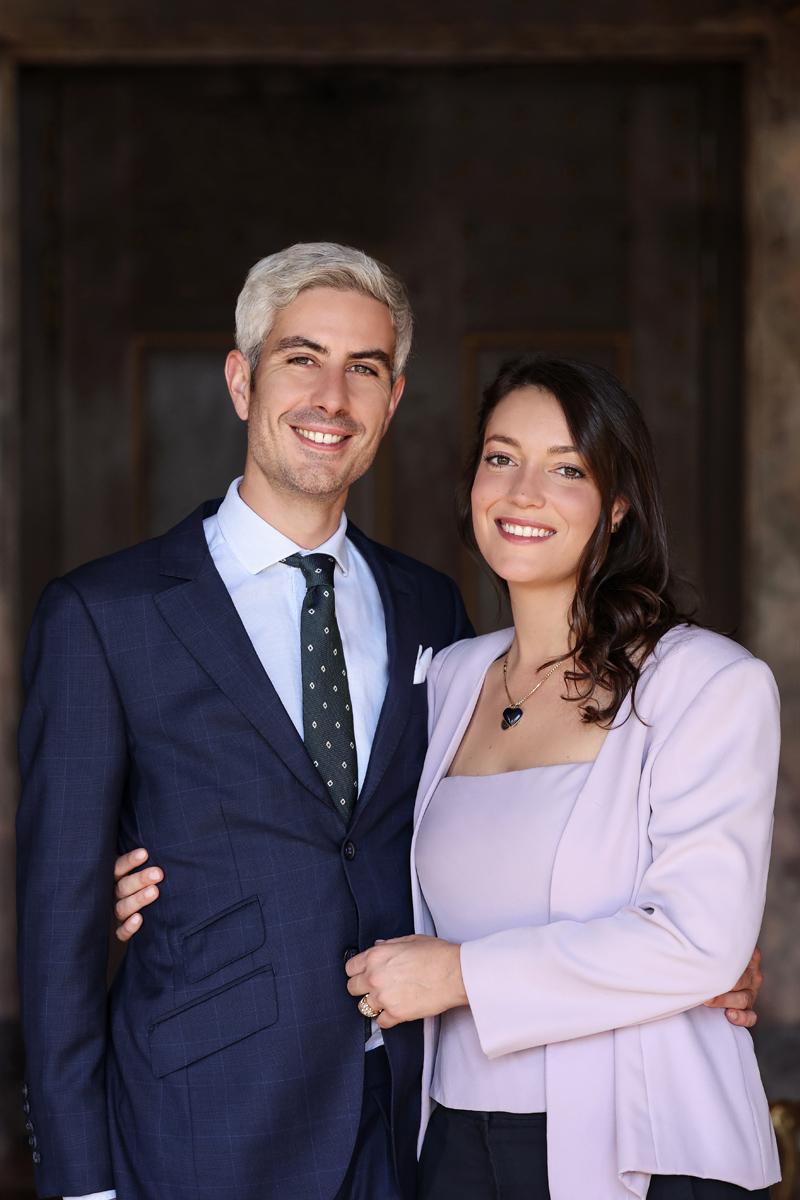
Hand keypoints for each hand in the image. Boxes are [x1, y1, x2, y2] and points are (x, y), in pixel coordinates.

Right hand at [113, 848, 163, 942]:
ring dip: (138, 899)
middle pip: (123, 886)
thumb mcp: (151, 869)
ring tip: (154, 892)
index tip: (145, 853)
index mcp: (119, 877)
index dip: (130, 860)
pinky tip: (139, 919)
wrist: (152, 914)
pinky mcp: (121, 931)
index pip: (119, 866)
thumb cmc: (153, 882)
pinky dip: (129, 927)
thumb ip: (154, 859)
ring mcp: (117, 913)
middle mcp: (115, 894)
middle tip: (159, 873)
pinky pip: (121, 932)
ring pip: (122, 907)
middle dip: (140, 879)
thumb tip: (174, 840)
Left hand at [345, 935, 466, 1028]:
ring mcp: (384, 997)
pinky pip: (381, 1022)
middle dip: (362, 988)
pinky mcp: (396, 1014)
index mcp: (377, 956)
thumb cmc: (437, 955)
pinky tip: (396, 1011)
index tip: (363, 974)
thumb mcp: (410, 940)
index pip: (350, 968)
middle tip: (374, 988)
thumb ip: (389, 945)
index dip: (357, 971)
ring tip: (387, 999)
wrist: (455, 973)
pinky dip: (387, 1019)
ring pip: (364, 1007)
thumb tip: (379, 947)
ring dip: (374, 1004)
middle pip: (352, 988)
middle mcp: (375, 976)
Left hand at [704, 946, 762, 1028]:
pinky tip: (729, 1015)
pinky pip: (751, 1016)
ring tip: (707, 1000)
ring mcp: (752, 990)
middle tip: (701, 984)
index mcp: (749, 953)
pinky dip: (742, 1018)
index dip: (725, 962)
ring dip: (724, 1000)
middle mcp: (752, 971)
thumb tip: (695, 927)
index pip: (744, 956)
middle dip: (720, 984)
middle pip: (740, 981)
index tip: (707, 964)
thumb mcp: (714, 941)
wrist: (704, 970)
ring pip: (744, 999)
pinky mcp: (748, 1007)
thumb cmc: (708, 951)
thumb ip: (712, 939)